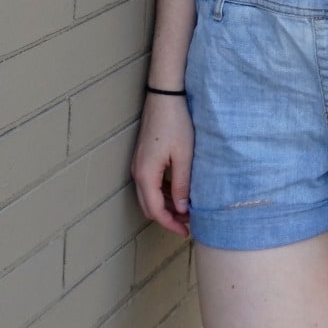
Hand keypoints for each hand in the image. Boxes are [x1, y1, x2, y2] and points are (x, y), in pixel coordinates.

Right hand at [131, 94, 194, 237]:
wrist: (165, 95)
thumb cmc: (176, 123)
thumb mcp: (184, 156)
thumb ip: (182, 185)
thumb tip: (183, 209)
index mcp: (146, 174)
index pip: (155, 211)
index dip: (171, 224)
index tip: (187, 232)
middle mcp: (138, 172)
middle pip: (149, 206)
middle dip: (168, 218)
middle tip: (189, 224)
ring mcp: (139, 164)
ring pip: (149, 195)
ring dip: (166, 206)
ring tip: (188, 209)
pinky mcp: (144, 157)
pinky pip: (151, 183)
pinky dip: (163, 193)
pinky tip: (180, 191)